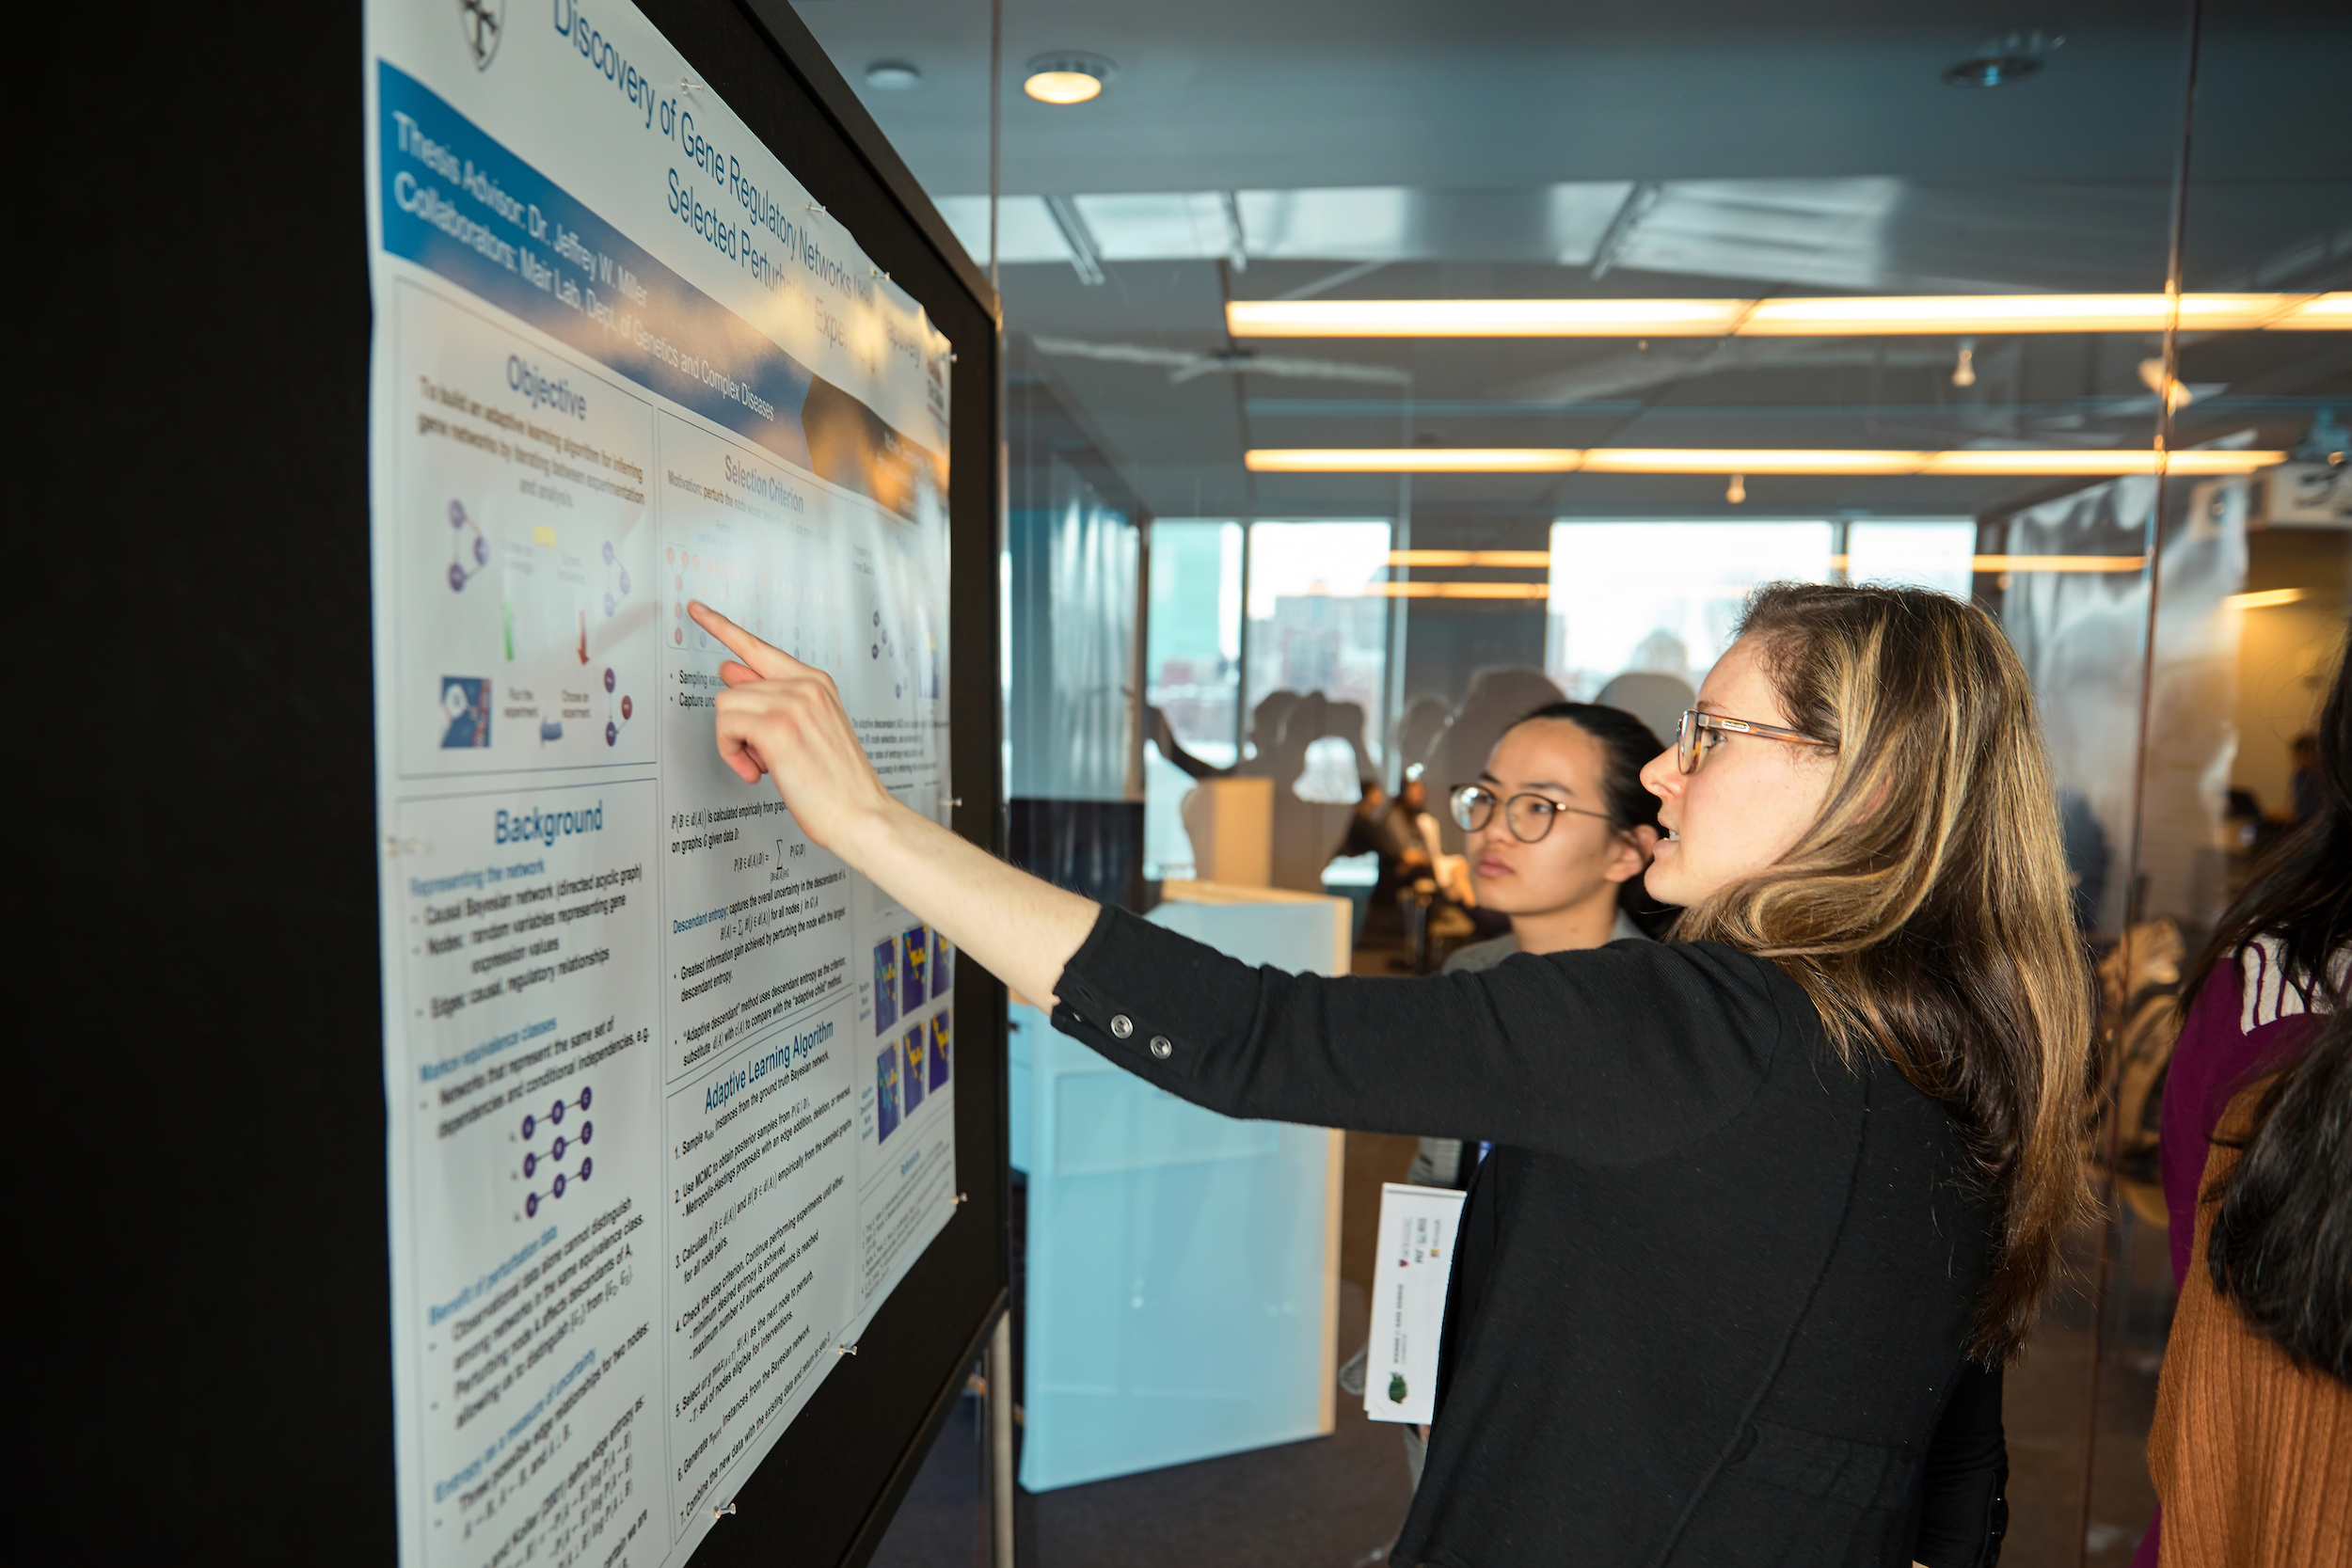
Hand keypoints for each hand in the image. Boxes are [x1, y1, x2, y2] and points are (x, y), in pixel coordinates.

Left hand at [690, 600, 896, 850]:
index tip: (696, 609)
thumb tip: (731, 671)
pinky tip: (758, 771)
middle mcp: (805, 685)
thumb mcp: (806, 729)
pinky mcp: (777, 726)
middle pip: (732, 687)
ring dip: (735, 742)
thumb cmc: (836, 781)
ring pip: (725, 706)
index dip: (722, 627)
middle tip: (762, 754)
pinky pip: (726, 727)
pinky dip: (732, 753)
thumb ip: (770, 698)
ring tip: (765, 764)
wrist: (861, 814)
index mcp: (815, 682)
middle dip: (738, 724)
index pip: (758, 647)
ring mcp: (792, 702)